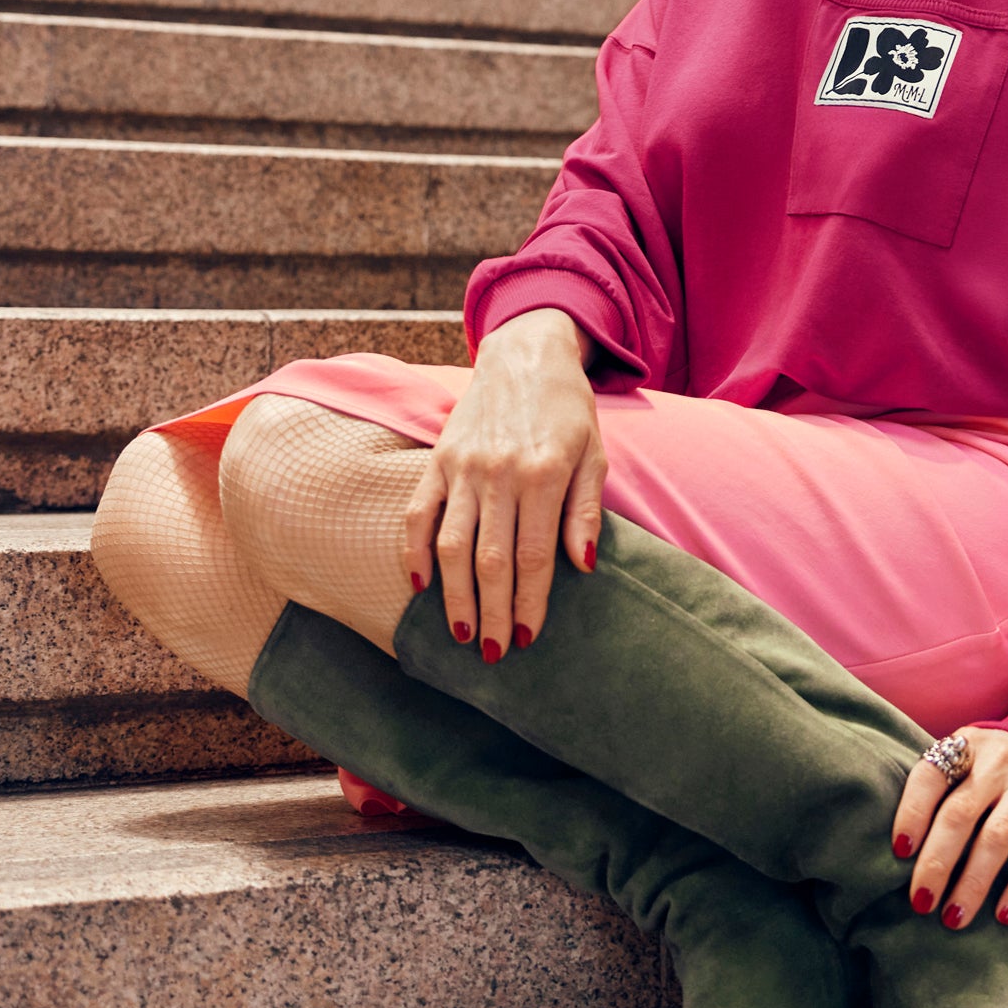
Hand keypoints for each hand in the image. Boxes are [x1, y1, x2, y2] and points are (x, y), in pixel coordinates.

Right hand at [401, 310, 604, 657]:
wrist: (525, 352)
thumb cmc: (567, 409)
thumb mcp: (593, 453)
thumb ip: (585, 511)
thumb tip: (584, 566)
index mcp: (543, 474)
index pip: (534, 556)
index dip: (530, 602)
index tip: (528, 638)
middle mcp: (499, 473)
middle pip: (490, 560)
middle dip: (491, 613)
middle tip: (492, 654)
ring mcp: (463, 466)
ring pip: (451, 545)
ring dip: (454, 595)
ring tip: (459, 634)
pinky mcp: (438, 459)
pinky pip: (418, 513)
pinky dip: (414, 552)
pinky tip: (420, 587)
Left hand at [892, 728, 1007, 927]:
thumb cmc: (997, 770)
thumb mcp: (969, 762)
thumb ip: (941, 792)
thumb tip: (904, 854)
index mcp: (967, 745)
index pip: (930, 776)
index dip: (911, 813)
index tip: (900, 852)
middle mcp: (1000, 759)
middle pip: (960, 813)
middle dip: (937, 862)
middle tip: (921, 901)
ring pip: (997, 837)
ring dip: (973, 883)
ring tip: (954, 917)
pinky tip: (1005, 915)